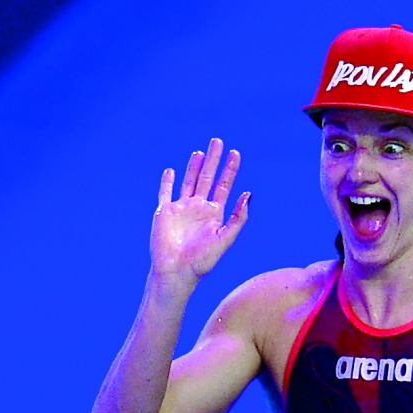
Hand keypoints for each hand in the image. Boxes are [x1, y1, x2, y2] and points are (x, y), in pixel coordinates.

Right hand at [149, 138, 249, 291]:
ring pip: (188, 182)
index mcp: (214, 214)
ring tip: (200, 152)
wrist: (176, 272)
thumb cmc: (202, 260)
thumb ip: (238, 218)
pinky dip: (167, 182)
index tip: (236, 153)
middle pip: (207, 178)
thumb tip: (248, 193)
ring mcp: (181, 209)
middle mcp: (198, 208)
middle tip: (218, 141)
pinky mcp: (164, 213)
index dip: (230, 169)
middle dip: (214, 160)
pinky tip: (171, 171)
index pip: (224, 186)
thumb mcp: (225, 238)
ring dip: (194, 167)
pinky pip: (165, 193)